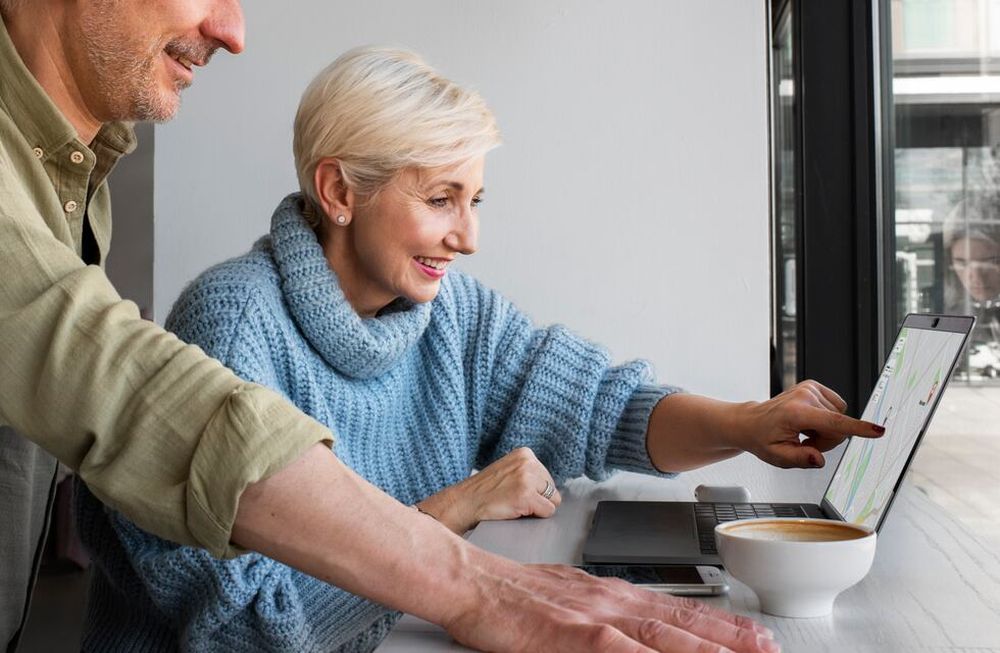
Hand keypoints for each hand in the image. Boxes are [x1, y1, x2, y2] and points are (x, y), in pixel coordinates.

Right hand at [417, 447, 559, 533]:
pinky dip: (535, 517)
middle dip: (538, 498)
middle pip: (553, 488)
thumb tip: (553, 488)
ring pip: (553, 501)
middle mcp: (528, 463)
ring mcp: (528, 479)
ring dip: (537, 508)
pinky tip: (516, 511)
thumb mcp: (508, 470)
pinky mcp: (527, 496)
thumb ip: (528, 472)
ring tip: (515, 504)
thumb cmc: (486, 490)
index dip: (535, 490)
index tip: (515, 491)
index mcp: (525, 453)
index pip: (547, 476)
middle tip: (514, 499)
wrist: (465, 501)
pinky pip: (547, 511)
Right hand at [445, 563, 779, 652]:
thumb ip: (600, 618)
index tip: (752, 636)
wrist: (471, 579)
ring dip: (707, 648)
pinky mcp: (571, 635)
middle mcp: (611, 602)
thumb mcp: (565, 600)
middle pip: (681, 624)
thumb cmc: (510, 594)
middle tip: (769, 649)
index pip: (676, 610)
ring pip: (663, 636)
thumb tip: (627, 635)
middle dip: (730, 640)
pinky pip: (620, 651)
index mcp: (610, 594)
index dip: (718, 625)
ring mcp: (594, 617)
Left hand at [738, 380, 883, 468]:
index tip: (877, 431)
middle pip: (838, 426)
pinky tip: (809, 421)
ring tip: (805, 431)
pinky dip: (826, 418)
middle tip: (805, 441)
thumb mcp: (777, 457)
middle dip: (827, 440)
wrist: (752, 422)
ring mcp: (809, 388)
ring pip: (839, 418)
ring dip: (825, 429)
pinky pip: (836, 408)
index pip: (833, 423)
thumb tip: (818, 459)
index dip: (857, 429)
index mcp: (795, 413)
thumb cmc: (763, 438)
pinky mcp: (814, 386)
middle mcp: (804, 396)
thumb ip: (799, 459)